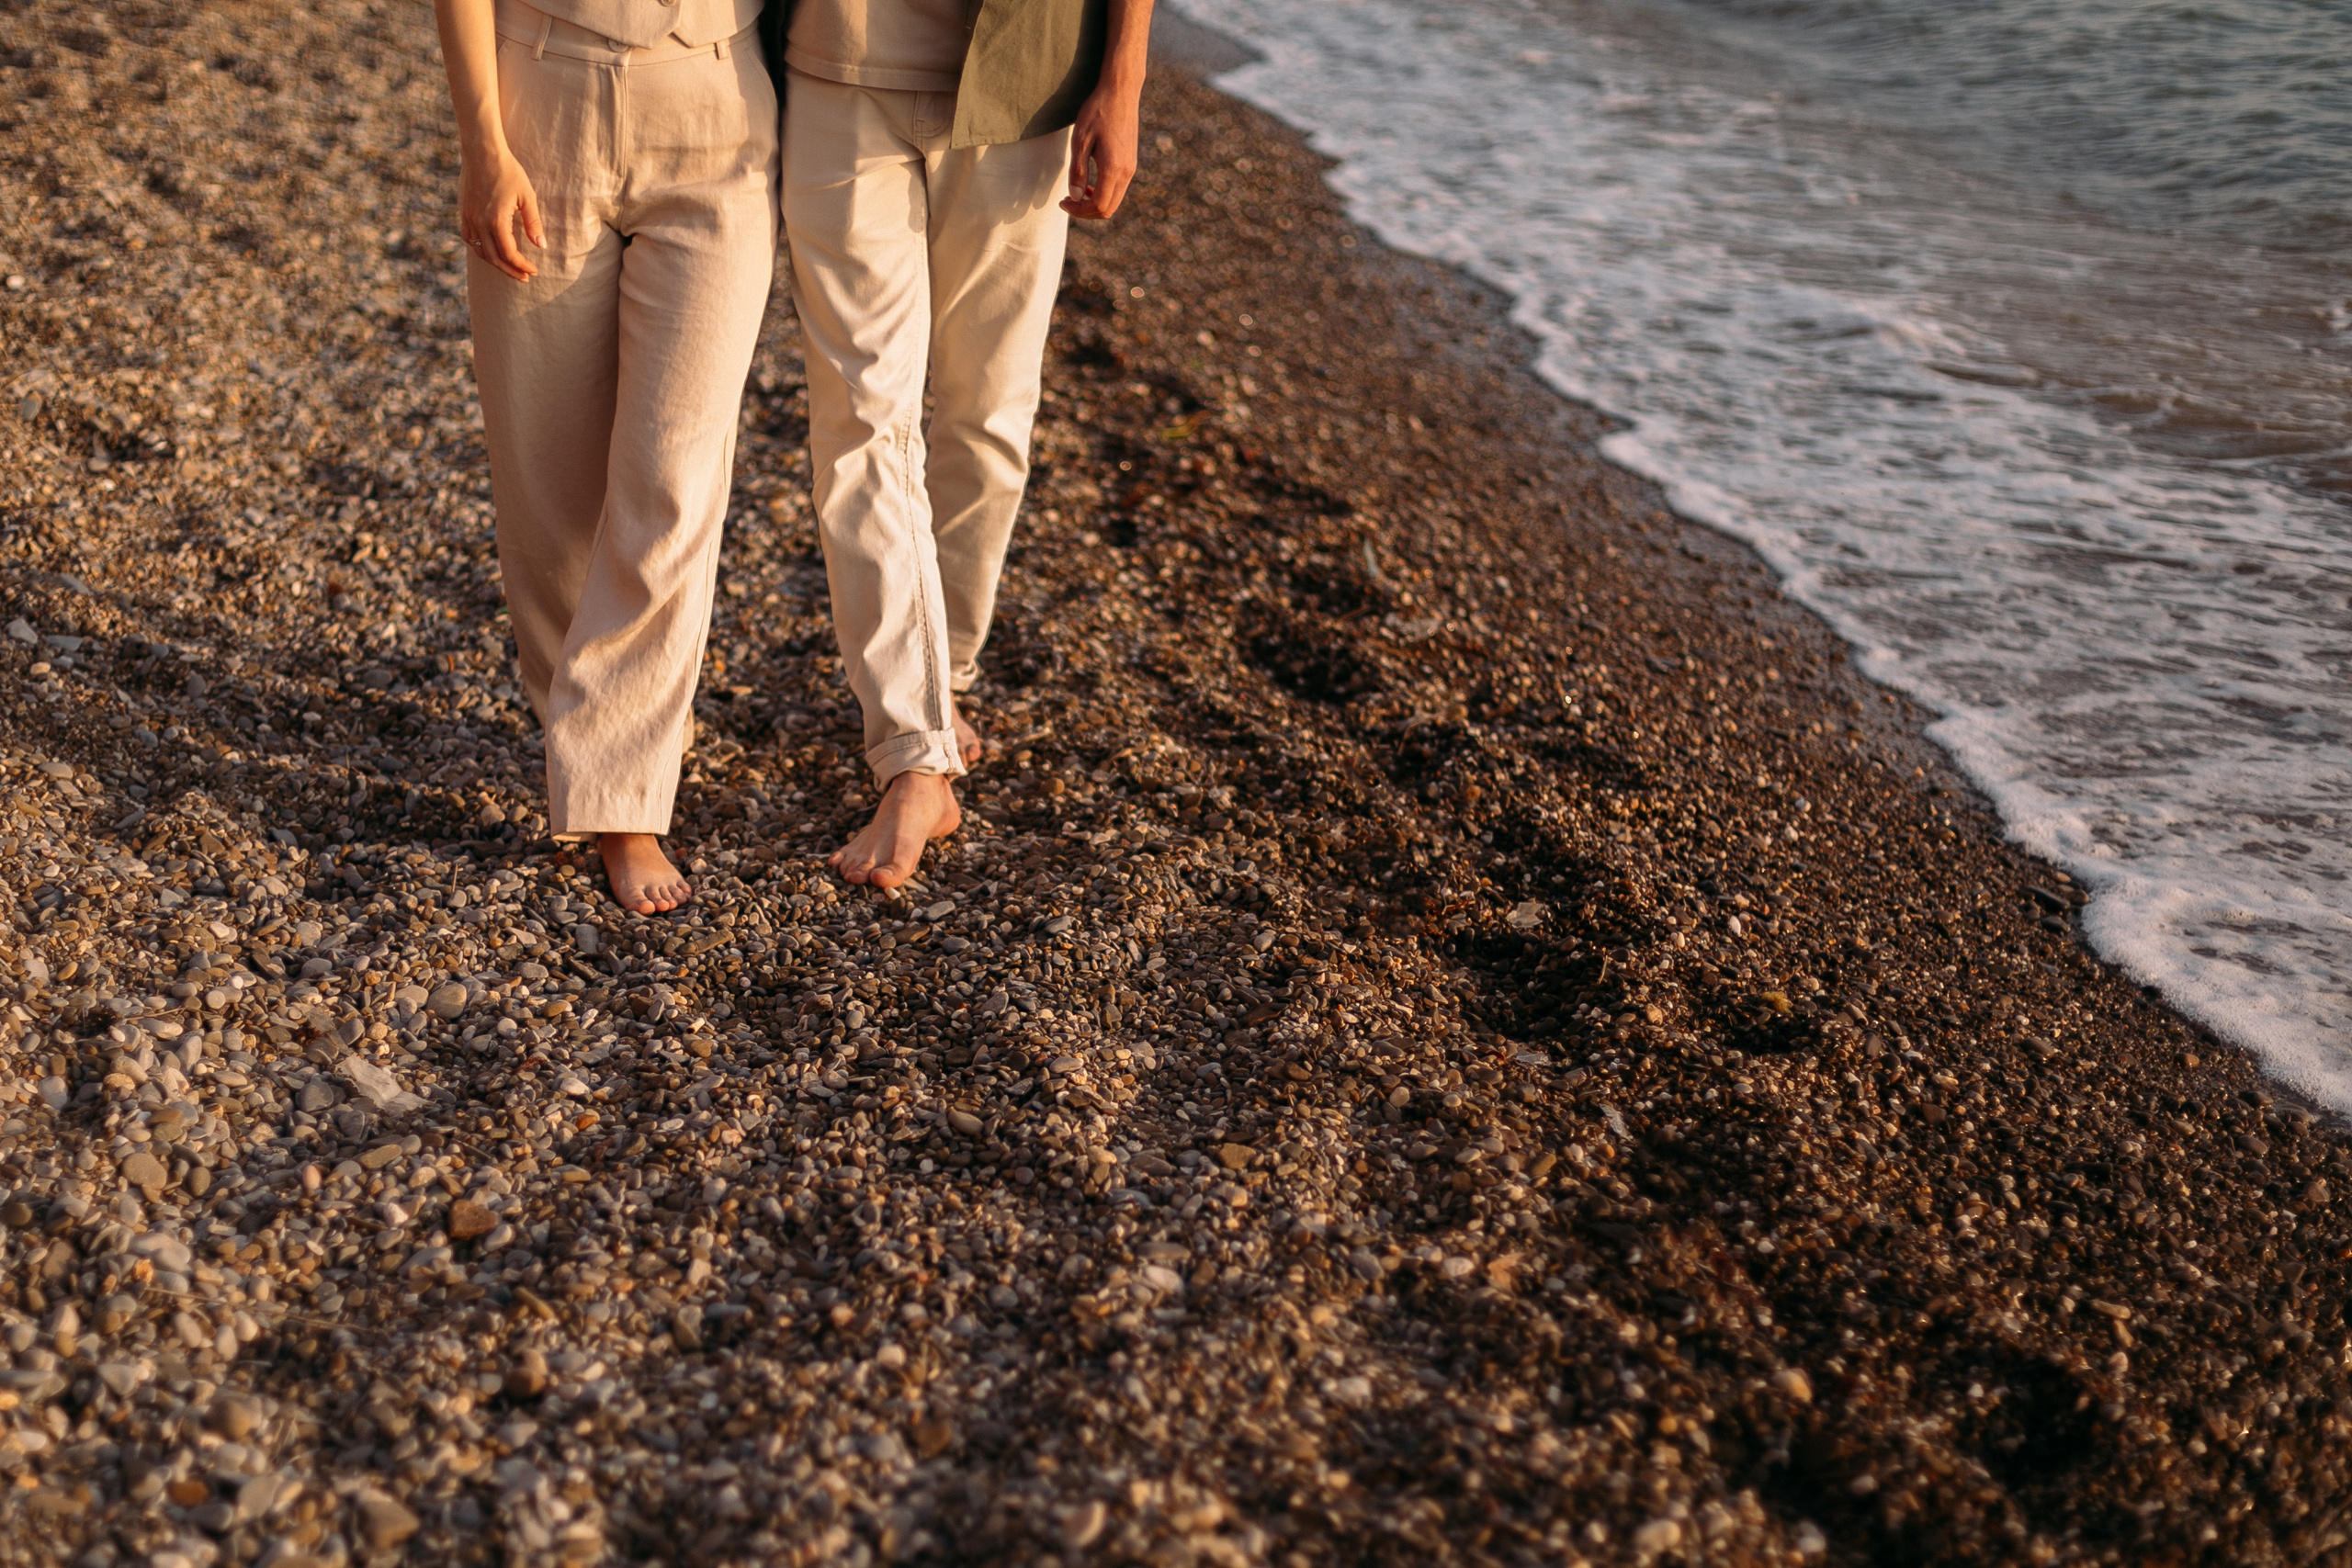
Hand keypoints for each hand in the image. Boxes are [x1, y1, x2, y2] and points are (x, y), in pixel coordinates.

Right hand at [459, 150, 543, 280]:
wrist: (482, 152)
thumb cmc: (508, 171)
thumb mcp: (527, 196)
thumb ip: (533, 223)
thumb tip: (541, 246)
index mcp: (496, 221)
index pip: (509, 254)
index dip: (522, 266)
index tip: (533, 271)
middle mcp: (479, 223)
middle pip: (494, 258)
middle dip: (510, 270)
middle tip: (524, 276)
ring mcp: (469, 218)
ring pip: (479, 250)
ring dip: (495, 262)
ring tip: (510, 267)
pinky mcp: (464, 212)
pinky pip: (468, 238)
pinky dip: (479, 248)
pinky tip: (489, 250)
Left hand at [1061, 80, 1141, 220]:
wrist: (1121, 92)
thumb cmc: (1097, 111)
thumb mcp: (1080, 140)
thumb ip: (1078, 171)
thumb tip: (1075, 197)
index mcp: (1113, 168)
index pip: (1098, 206)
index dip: (1079, 210)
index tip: (1063, 202)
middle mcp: (1126, 172)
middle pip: (1108, 209)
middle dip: (1086, 212)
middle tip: (1067, 201)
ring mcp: (1131, 168)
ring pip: (1114, 201)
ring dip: (1094, 203)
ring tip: (1077, 192)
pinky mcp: (1131, 163)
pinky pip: (1118, 189)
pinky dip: (1103, 193)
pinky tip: (1090, 182)